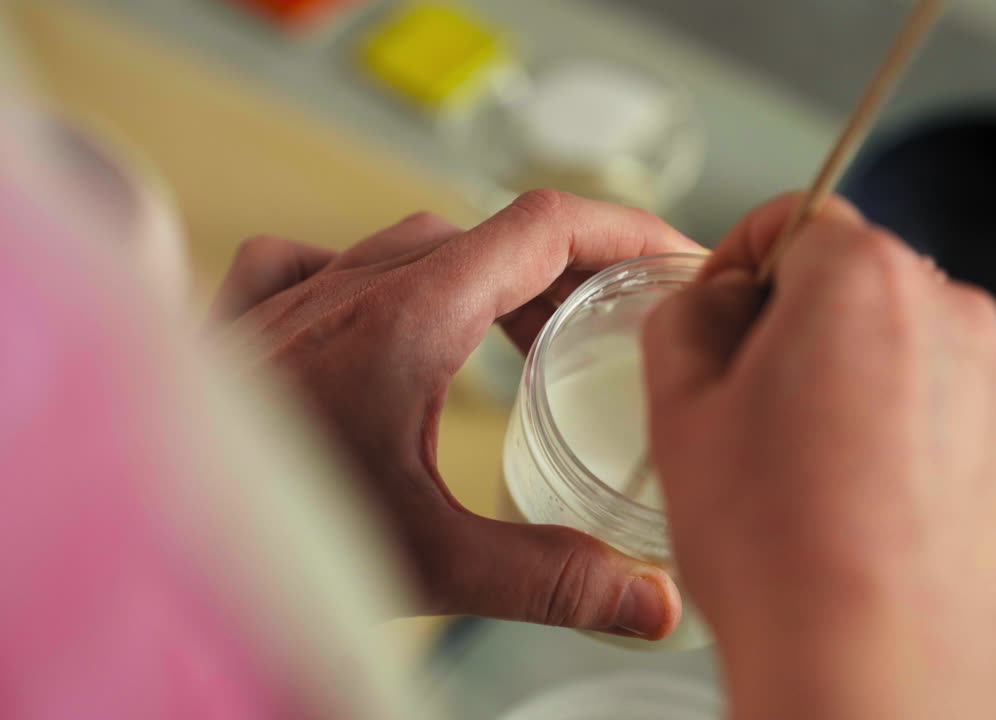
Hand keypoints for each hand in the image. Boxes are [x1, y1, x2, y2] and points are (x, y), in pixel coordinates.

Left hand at [213, 190, 700, 639]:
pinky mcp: (246, 317)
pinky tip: (386, 312)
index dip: (624, 232)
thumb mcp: (427, 561)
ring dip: (485, 275)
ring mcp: (292, 293)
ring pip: (415, 247)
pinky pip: (325, 259)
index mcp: (407, 315)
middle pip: (490, 238)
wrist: (137, 530)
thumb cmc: (262, 536)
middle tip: (615, 325)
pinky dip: (382, 274)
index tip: (674, 260)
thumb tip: (652, 600)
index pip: (544, 226)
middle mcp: (349, 283)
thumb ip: (552, 578)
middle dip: (569, 273)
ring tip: (527, 331)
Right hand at [643, 194, 995, 718]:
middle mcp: (958, 323)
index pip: (800, 217)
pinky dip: (910, 448)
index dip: (744, 256)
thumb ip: (688, 316)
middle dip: (803, 328)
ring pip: (911, 359)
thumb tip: (716, 300)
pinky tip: (867, 516)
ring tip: (812, 480)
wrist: (879, 684)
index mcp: (867, 284)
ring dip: (859, 390)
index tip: (725, 304)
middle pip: (862, 287)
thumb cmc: (782, 554)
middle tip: (754, 409)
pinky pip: (954, 427)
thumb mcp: (681, 412)